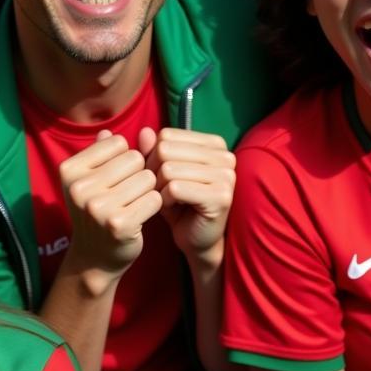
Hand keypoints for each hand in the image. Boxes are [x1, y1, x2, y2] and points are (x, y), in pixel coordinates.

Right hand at [59, 131, 162, 289]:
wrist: (95, 256)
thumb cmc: (97, 210)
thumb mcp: (90, 179)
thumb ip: (100, 153)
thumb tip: (108, 131)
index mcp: (69, 169)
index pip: (118, 142)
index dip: (123, 158)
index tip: (113, 178)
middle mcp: (79, 187)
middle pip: (134, 159)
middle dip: (137, 174)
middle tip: (125, 194)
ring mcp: (98, 207)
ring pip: (147, 178)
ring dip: (147, 190)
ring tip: (132, 204)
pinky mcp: (120, 224)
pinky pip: (155, 199)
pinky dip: (153, 205)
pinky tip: (140, 216)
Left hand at [139, 127, 235, 269]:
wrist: (196, 239)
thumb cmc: (178, 202)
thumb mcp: (161, 172)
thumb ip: (152, 150)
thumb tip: (144, 131)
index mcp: (214, 144)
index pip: (166, 135)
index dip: (152, 156)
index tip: (159, 175)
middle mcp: (225, 156)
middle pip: (165, 150)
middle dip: (153, 172)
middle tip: (161, 190)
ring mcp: (226, 176)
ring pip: (168, 169)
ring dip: (159, 188)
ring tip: (168, 198)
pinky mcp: (221, 196)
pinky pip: (175, 188)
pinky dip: (165, 200)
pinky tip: (173, 208)